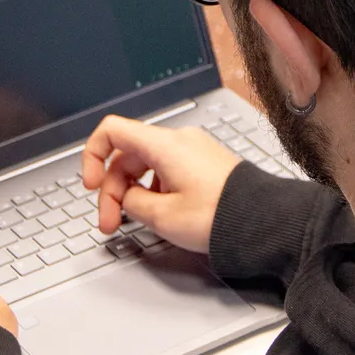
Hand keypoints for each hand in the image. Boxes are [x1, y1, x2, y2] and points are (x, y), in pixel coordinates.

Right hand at [81, 115, 242, 253]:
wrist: (264, 222)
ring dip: (132, 193)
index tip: (91, 184)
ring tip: (132, 223)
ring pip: (145, 165)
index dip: (92, 156)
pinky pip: (165, 171)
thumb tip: (126, 199)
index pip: (111, 131)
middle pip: (126, 155)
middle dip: (113, 190)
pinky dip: (153, 190)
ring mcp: (192, 151)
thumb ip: (131, 203)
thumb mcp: (162, 216)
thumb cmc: (222, 216)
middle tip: (110, 223)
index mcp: (164, 145)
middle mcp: (178, 141)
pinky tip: (156, 214)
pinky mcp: (203, 165)